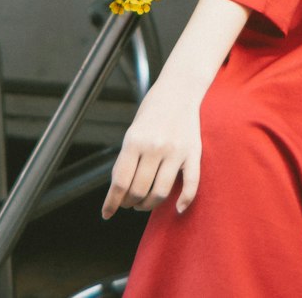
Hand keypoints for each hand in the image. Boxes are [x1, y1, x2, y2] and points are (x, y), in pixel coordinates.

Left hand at [102, 78, 201, 218]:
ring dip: (149, 205)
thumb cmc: (153, 110)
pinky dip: (184, 201)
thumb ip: (127, 158)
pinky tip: (177, 208)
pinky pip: (191, 184)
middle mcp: (155, 146)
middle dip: (130, 203)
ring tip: (144, 204)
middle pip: (139, 190)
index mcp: (135, 139)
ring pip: (160, 192)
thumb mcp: (133, 130)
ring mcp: (176, 150)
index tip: (107, 214)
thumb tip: (119, 189)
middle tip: (128, 203)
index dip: (112, 202)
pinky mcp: (193, 152)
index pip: (120, 181)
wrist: (179, 88)